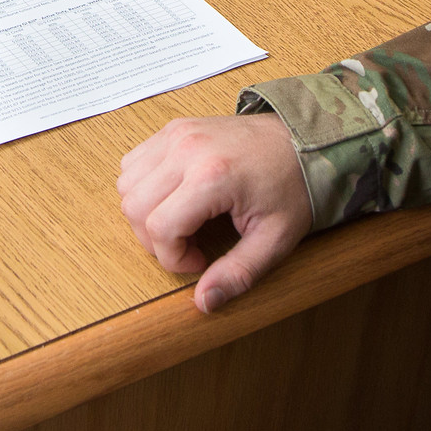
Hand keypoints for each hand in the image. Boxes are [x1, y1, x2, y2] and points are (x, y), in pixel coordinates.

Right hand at [118, 114, 310, 312]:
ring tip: (182, 220)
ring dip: (145, 213)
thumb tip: (204, 301)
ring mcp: (177, 134)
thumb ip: (238, 273)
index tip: (199, 260)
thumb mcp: (274, 239)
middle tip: (188, 245)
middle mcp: (187, 149)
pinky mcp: (174, 128)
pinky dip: (144, 187)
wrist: (302, 140)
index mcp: (213, 176)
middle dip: (155, 240)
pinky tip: (174, 197)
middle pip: (135, 207)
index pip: (160, 227)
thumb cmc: (292, 186)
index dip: (172, 258)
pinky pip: (134, 162)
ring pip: (127, 184)